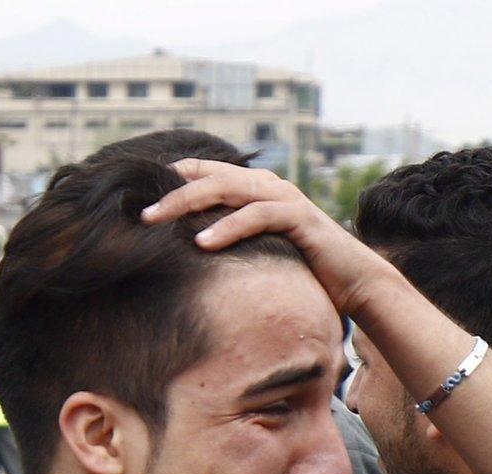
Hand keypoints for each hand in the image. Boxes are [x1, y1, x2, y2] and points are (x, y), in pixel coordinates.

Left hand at [141, 159, 393, 318]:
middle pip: (210, 177)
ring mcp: (284, 198)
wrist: (353, 282)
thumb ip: (229, 242)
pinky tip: (202, 242)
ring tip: (158, 221)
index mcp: (254, 190)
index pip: (206, 172)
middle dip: (172, 192)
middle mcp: (267, 186)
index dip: (173, 178)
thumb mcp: (255, 252)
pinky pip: (258, 215)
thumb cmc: (301, 272)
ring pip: (228, 188)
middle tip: (141, 212)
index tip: (139, 196)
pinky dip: (228, 226)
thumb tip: (186, 253)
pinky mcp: (299, 217)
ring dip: (189, 203)